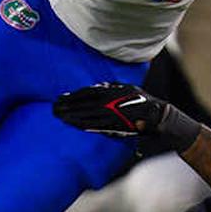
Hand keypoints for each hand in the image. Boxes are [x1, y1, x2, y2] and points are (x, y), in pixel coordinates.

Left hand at [53, 82, 201, 151]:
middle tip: (54, 107)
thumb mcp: (128, 88)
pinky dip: (80, 124)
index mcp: (112, 91)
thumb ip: (113, 87)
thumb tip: (99, 85)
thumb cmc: (143, 101)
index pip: (88, 92)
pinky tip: (71, 125)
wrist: (156, 115)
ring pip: (85, 114)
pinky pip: (93, 125)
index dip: (73, 95)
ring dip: (70, 115)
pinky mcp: (112, 125)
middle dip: (67, 105)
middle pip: (83, 103)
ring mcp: (109, 114)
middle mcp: (108, 102)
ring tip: (58, 116)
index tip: (61, 97)